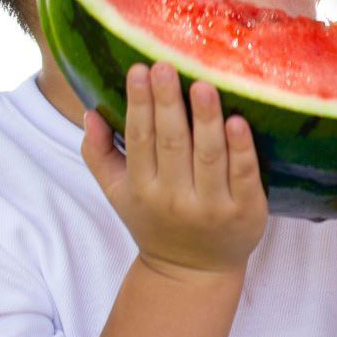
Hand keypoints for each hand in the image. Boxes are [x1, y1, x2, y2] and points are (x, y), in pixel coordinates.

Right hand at [81, 63, 267, 279]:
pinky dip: (242, 149)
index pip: (140, 139)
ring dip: (206, 119)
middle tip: (166, 65)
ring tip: (204, 84)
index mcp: (142, 188)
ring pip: (208, 156)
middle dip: (167, 103)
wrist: (193, 272)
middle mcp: (175, 198)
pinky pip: (243, 175)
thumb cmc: (155, 219)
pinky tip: (239, 121)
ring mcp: (212, 206)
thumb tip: (89, 112)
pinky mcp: (246, 211)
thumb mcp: (118, 193)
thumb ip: (98, 155)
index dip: (139, 104)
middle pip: (172, 143)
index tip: (139, 69)